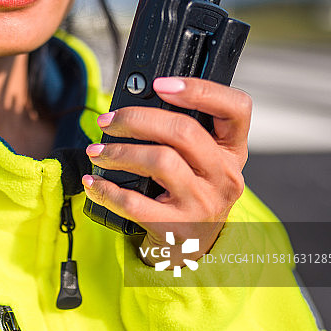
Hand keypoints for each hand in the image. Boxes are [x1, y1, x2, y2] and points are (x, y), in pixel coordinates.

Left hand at [81, 77, 251, 265]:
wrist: (193, 247)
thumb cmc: (189, 193)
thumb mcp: (199, 162)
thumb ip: (179, 135)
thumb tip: (128, 108)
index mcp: (232, 150)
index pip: (235, 109)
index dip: (200, 90)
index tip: (161, 84)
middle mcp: (225, 175)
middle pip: (184, 131)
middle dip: (136, 119)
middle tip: (108, 121)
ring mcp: (204, 203)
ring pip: (160, 161)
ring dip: (119, 152)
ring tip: (97, 152)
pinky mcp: (177, 228)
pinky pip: (135, 203)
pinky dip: (107, 189)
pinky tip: (94, 183)